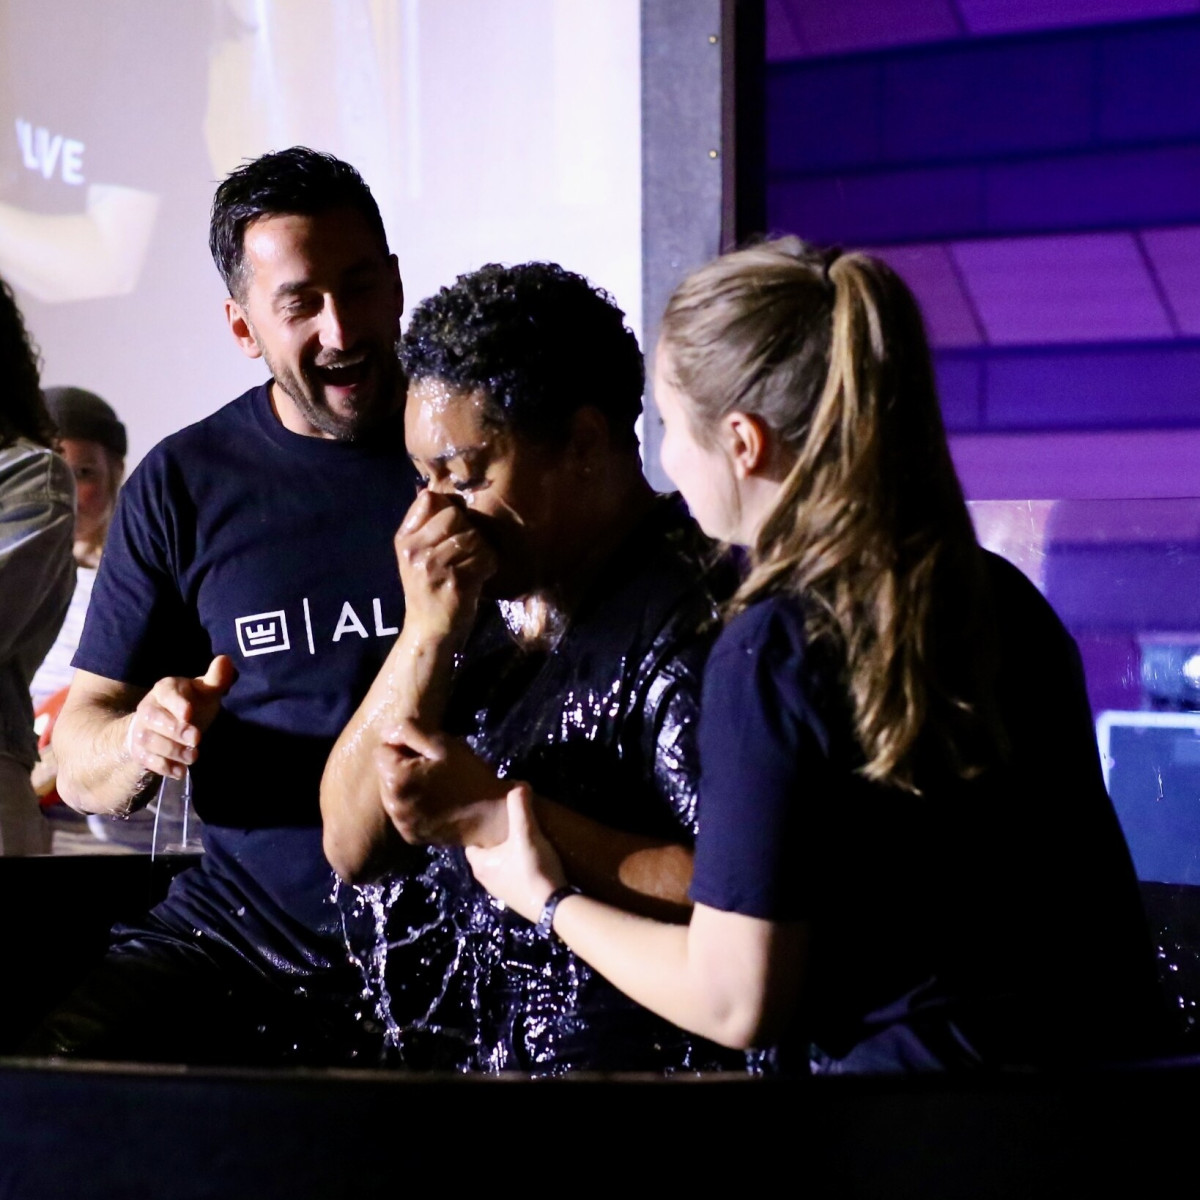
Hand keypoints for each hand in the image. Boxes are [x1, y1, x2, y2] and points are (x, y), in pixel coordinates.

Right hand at [126, 655, 236, 779]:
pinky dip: (164, 767)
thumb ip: (216, 678)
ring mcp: (142, 730)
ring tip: (193, 756)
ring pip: (149, 741)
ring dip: (172, 750)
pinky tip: (181, 771)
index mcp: (165, 689)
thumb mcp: (205, 691)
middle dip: (175, 730)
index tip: (189, 713)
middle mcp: (148, 708)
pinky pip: (147, 760)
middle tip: (196, 738)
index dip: (176, 703)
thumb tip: (225, 659)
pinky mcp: (140, 751)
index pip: (166, 692)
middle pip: (154, 718)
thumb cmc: (190, 704)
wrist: (164, 725)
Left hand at [376, 719, 508, 847]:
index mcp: (396, 779)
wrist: (492, 815)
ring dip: (406, 786)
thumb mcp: (442, 744)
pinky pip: (402, 812)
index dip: (404, 747)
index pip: (382, 751)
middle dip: (402, 767)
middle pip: (384, 773)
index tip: (427, 754)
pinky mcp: (409, 835)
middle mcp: (392, 804)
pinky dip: (412, 805)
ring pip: (391, 793)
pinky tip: (435, 803)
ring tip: (434, 786)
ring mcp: (401, 823)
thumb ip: (409, 731)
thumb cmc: (469, 774)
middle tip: (432, 768)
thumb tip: (386, 733)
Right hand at [395, 490, 496, 640]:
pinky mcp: (455, 583)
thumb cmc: (429, 588)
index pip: (429, 499)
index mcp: (405, 539)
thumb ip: (428, 526)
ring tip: (473, 565)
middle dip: (468, 530)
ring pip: (473, 537)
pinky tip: (479, 576)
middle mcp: (415, 551)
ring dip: (481, 550)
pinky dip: (489, 566)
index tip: (455, 524)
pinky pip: (485, 558)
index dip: (450, 506)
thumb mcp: (418, 555)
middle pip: (455, 516)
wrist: (428, 630)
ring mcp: (433, 567)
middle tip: (467, 551)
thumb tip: (445, 493)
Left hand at [465, 785, 566, 924]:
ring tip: (521, 833)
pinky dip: (517, 862)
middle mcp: (486, 879)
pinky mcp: (517, 896)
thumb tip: (518, 784)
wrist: (554, 907)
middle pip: (486, 850)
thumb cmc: (533, 870)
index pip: (470, 840)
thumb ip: (520, 808)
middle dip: (495, 835)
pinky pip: (512, 873)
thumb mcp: (526, 835)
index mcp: (480, 864)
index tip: (489, 812)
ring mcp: (501, 890)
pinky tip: (531, 854)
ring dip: (508, 850)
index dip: (478, 825)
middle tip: (507, 818)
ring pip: (500, 862)